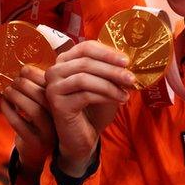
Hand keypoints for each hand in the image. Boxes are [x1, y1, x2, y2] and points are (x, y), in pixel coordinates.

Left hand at [1, 65, 55, 184]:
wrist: (37, 153)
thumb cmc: (37, 122)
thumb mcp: (43, 104)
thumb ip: (38, 87)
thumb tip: (22, 65)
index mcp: (65, 105)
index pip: (52, 85)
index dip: (36, 74)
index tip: (23, 68)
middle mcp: (59, 119)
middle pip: (44, 96)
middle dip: (25, 83)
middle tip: (13, 79)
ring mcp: (48, 132)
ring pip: (33, 110)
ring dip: (16, 95)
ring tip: (7, 89)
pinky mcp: (34, 142)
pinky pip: (19, 123)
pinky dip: (8, 110)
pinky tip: (3, 103)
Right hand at [45, 41, 134, 176]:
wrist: (82, 137)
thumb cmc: (94, 109)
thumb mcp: (105, 85)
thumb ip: (111, 71)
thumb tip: (127, 61)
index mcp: (65, 61)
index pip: (86, 47)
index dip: (107, 52)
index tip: (127, 61)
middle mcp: (54, 71)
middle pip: (86, 61)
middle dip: (112, 69)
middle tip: (131, 78)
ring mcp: (53, 87)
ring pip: (84, 77)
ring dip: (110, 84)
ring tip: (126, 92)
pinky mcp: (57, 104)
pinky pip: (84, 94)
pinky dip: (104, 96)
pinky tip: (118, 100)